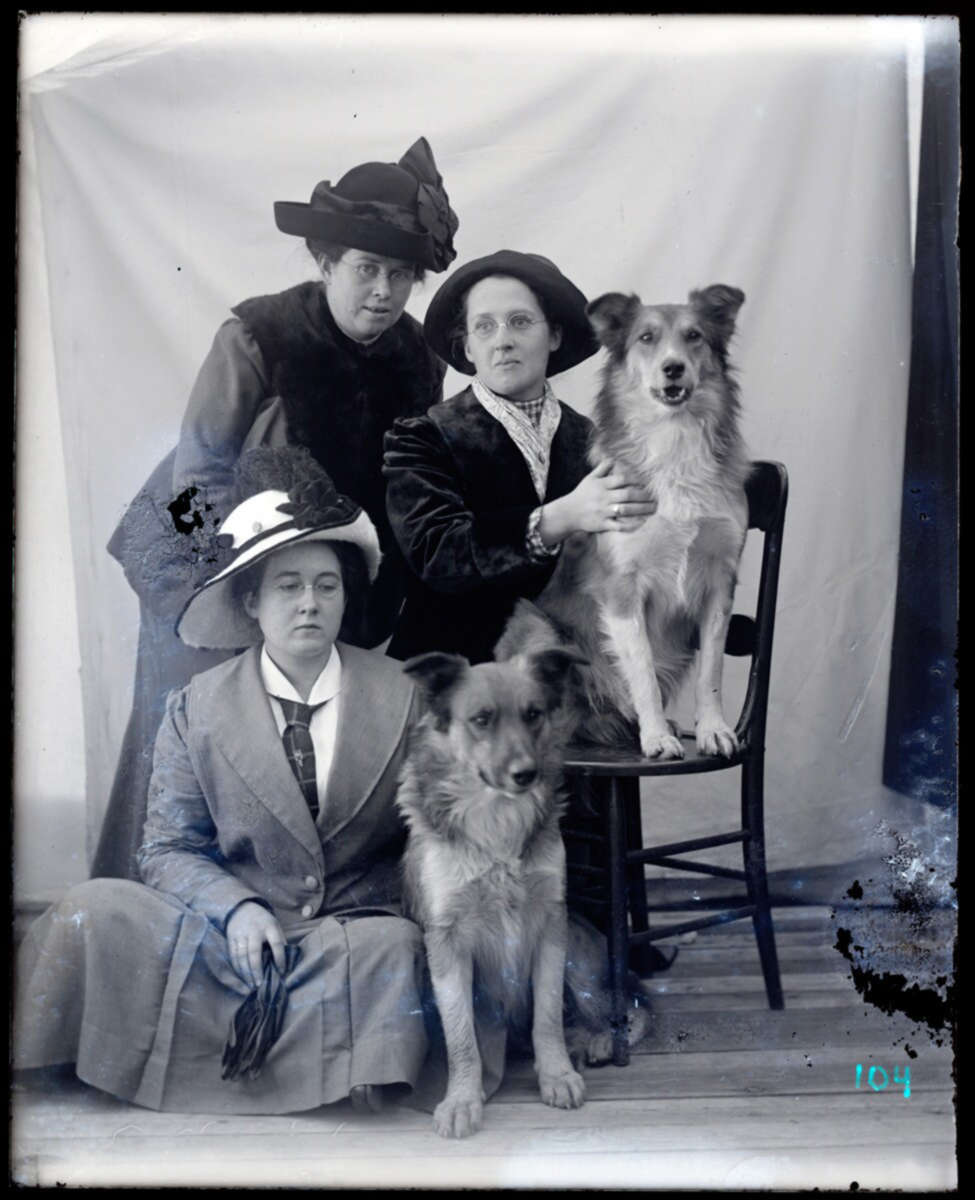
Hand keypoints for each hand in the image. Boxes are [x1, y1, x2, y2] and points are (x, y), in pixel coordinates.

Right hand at [225, 901, 286, 988]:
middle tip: (259, 984)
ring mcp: (241, 934)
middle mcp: (254, 930)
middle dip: (257, 970)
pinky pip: (233, 956)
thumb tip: (287, 961)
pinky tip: (241, 977)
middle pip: (254, 952)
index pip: (277, 944)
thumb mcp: (275, 926)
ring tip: (251, 984)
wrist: (243, 908)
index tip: (282, 971)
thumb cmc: (263, 922)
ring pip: (241, 956)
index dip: (280, 958)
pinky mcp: (231, 938)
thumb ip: (280, 941)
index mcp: (270, 926)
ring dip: (246, 972)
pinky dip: (237, 968)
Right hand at [538, 460, 655, 544]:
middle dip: (644, 496)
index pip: (622, 479)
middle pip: (627, 495)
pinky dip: (631, 525)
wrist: (567, 513)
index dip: (637, 480)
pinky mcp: (602, 524)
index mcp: (602, 485)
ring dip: (641, 510)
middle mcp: (604, 497)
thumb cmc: (581, 494)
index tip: (648, 483)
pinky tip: (642, 523)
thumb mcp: (589, 479)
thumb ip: (602, 468)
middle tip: (656, 497)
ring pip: (626, 510)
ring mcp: (603, 511)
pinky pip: (619, 526)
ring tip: (653, 508)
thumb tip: (613, 459)